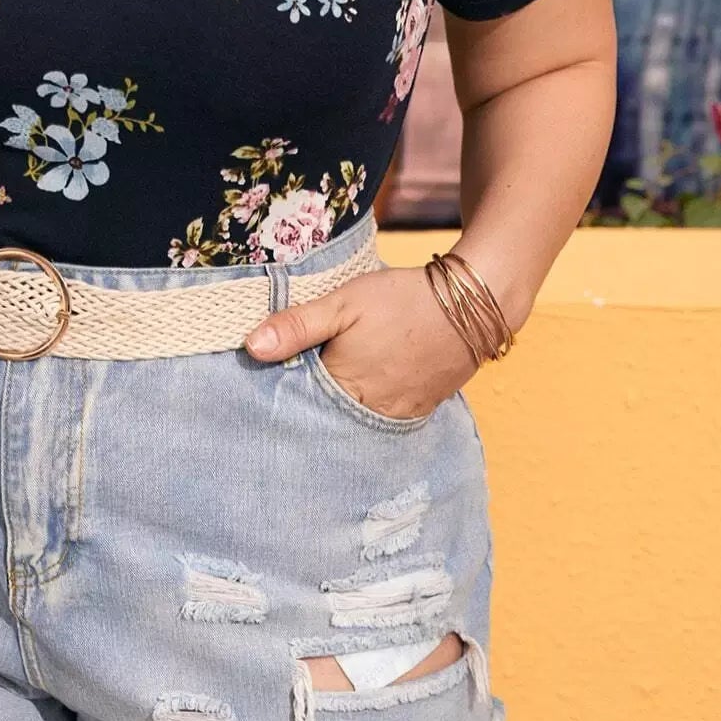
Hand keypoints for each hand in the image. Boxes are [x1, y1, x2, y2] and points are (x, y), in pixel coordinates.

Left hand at [243, 264, 478, 418]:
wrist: (470, 304)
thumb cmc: (401, 300)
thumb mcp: (343, 303)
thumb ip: (298, 326)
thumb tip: (251, 346)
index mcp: (344, 386)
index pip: (299, 401)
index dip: (284, 388)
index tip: (268, 379)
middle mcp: (369, 412)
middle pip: (327, 416)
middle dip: (310, 405)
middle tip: (294, 387)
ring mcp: (397, 414)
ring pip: (355, 420)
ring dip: (340, 409)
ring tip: (329, 388)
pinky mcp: (419, 409)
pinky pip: (383, 418)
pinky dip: (368, 408)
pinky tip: (362, 390)